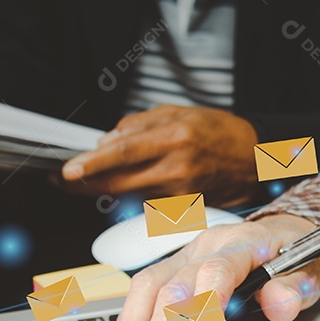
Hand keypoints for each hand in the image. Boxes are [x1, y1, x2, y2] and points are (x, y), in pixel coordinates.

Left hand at [60, 105, 258, 199]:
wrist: (255, 159)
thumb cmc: (220, 132)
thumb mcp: (178, 112)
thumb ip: (138, 126)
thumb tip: (107, 142)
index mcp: (175, 137)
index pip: (123, 153)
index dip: (92, 164)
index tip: (68, 170)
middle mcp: (177, 168)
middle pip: (119, 182)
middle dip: (86, 183)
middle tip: (64, 179)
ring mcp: (180, 192)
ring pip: (129, 194)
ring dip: (108, 186)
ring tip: (96, 174)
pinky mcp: (183, 208)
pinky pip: (146, 201)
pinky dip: (133, 192)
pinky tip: (136, 181)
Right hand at [107, 214, 319, 320]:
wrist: (283, 233)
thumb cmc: (296, 256)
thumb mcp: (309, 271)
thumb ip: (295, 288)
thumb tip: (279, 304)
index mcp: (242, 243)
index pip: (218, 271)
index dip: (206, 309)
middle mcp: (208, 245)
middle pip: (173, 281)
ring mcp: (187, 254)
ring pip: (150, 282)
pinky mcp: (176, 267)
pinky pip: (145, 288)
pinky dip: (130, 317)